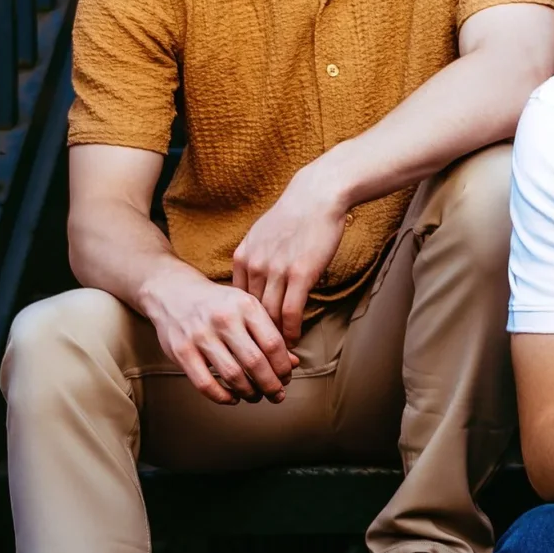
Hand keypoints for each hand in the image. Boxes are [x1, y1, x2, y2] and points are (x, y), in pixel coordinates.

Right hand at [141, 263, 297, 404]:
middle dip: (271, 385)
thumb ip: (269, 334)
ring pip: (233, 375)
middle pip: (256, 363)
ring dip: (249, 392)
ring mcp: (201, 335)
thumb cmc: (218, 304)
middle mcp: (224, 319)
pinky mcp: (181, 351)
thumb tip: (294, 363)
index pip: (273, 344)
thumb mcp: (246, 309)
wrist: (173, 291)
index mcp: (245, 306)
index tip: (286, 378)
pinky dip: (223, 397)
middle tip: (276, 395)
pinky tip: (232, 398)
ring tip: (255, 396)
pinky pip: (205, 384)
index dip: (283, 367)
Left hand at [232, 168, 348, 344]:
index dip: (242, 324)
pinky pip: (290, 313)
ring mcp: (275, 271)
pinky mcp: (299, 275)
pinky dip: (290, 331)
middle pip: (249, 314)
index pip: (237, 302)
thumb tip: (256, 282)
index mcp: (242, 258)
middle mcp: (254, 266)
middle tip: (260, 356)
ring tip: (277, 356)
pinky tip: (294, 341)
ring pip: (268, 317)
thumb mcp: (262, 235)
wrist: (316, 195)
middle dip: (254, 338)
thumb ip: (255, 259)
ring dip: (273, 340)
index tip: (248, 339)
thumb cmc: (294, 215)